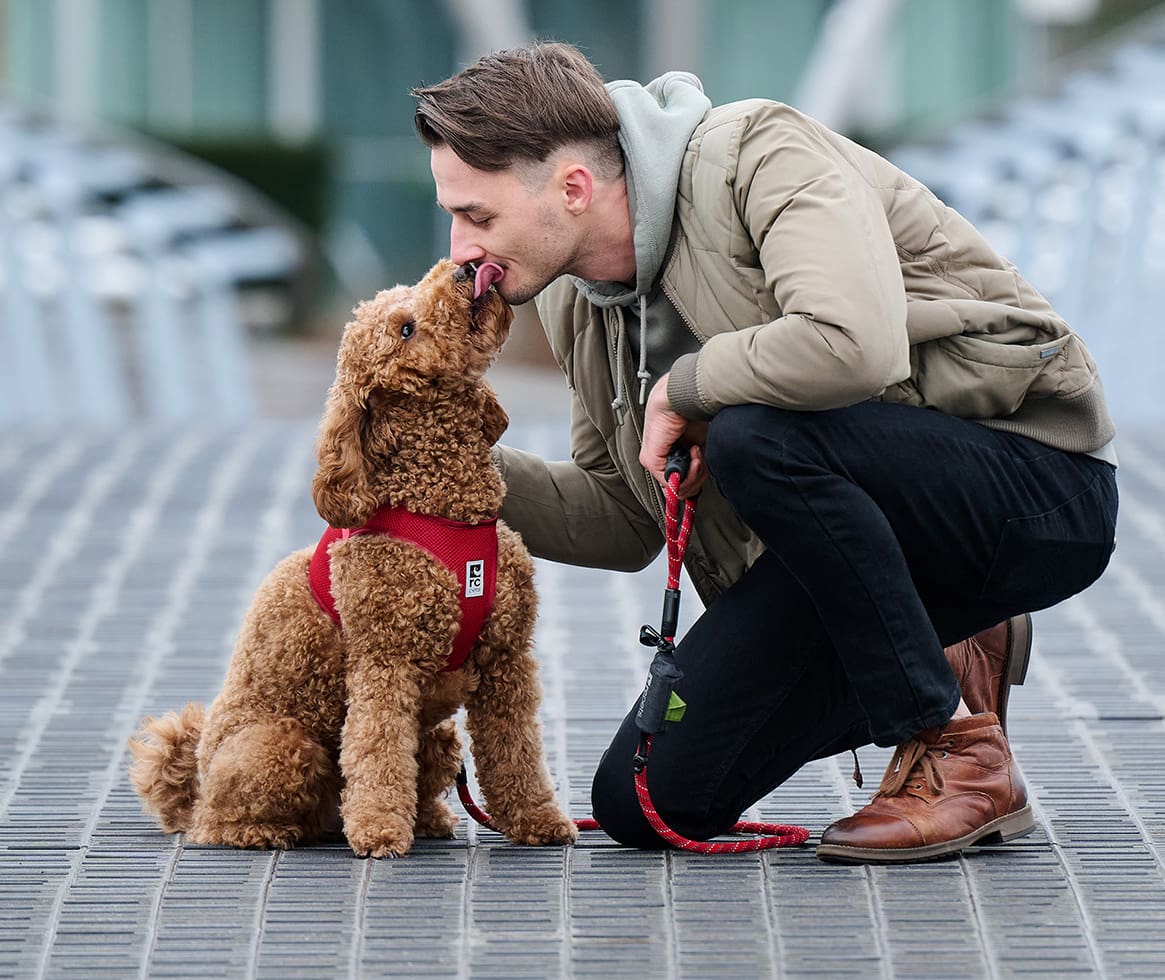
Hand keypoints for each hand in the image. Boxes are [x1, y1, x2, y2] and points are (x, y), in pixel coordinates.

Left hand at [639, 375, 707, 498]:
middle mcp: (658, 459)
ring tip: (696, 452)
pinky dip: (689, 471)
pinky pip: (672, 481)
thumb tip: (697, 484)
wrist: (681, 396)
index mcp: (668, 455)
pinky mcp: (651, 459)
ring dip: (695, 473)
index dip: (693, 482)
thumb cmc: (691, 414)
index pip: (678, 482)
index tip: (701, 472)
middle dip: (696, 478)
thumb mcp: (699, 445)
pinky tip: (693, 452)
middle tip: (700, 459)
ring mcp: (653, 460)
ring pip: (677, 487)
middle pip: (679, 488)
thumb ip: (696, 466)